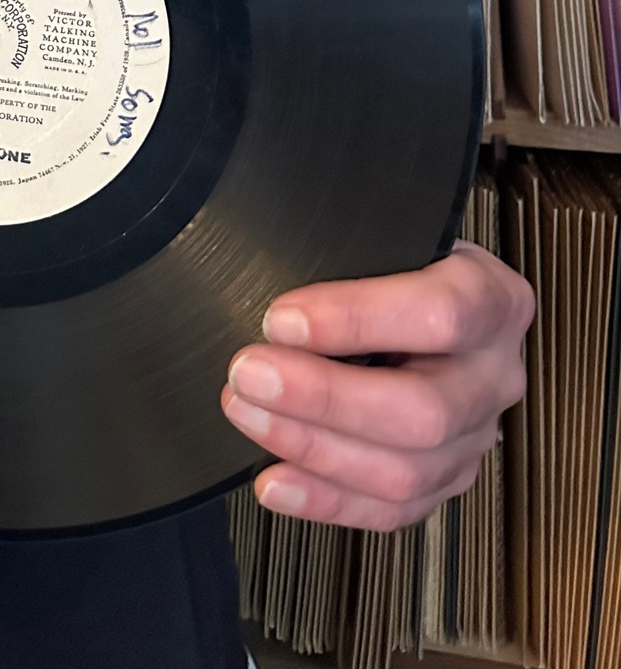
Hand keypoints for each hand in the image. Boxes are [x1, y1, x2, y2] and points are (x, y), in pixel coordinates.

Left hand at [221, 243, 531, 531]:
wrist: (430, 293)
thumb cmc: (402, 262)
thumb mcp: (391, 232)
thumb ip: (352, 245)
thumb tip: (272, 262)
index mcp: (493, 301)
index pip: (439, 315)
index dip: (356, 320)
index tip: (280, 319)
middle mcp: (495, 375)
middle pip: (423, 411)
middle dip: (323, 399)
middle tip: (247, 374)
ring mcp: (476, 436)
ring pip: (406, 471)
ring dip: (312, 448)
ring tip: (246, 413)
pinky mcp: (447, 479)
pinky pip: (392, 509)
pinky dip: (325, 500)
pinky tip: (273, 481)